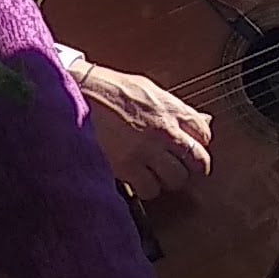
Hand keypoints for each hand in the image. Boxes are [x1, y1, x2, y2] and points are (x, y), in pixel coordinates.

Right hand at [71, 59, 214, 201]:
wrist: (74, 93)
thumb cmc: (107, 88)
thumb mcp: (147, 89)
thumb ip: (176, 108)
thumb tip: (203, 120)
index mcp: (169, 108)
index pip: (204, 133)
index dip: (198, 143)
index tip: (189, 147)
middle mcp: (163, 130)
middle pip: (197, 161)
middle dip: (191, 167)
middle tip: (179, 166)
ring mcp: (145, 150)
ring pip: (175, 180)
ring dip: (167, 179)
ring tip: (155, 172)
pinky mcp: (126, 166)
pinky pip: (149, 190)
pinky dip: (145, 188)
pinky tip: (138, 178)